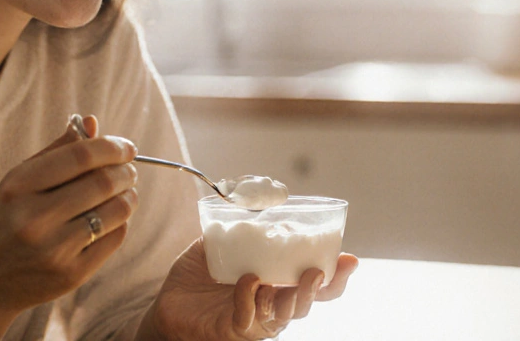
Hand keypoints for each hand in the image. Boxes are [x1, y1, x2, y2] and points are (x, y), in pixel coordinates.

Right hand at [0, 116, 139, 337]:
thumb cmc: (6, 220)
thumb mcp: (19, 181)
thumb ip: (57, 151)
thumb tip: (93, 123)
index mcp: (20, 187)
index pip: (81, 156)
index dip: (112, 147)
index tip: (126, 147)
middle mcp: (35, 218)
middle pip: (103, 183)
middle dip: (126, 171)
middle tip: (129, 170)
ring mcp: (54, 250)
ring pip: (116, 211)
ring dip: (129, 196)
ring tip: (125, 192)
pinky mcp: (71, 274)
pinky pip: (115, 239)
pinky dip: (121, 223)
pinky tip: (112, 218)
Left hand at [138, 238, 357, 340]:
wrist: (170, 302)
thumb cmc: (199, 275)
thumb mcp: (220, 243)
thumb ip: (239, 223)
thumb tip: (255, 194)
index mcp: (276, 282)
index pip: (315, 285)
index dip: (335, 276)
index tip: (349, 259)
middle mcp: (272, 303)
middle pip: (309, 302)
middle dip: (321, 288)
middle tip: (319, 271)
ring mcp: (256, 319)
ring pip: (287, 314)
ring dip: (296, 297)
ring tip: (300, 278)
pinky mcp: (235, 328)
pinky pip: (250, 316)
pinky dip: (251, 297)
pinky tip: (249, 281)